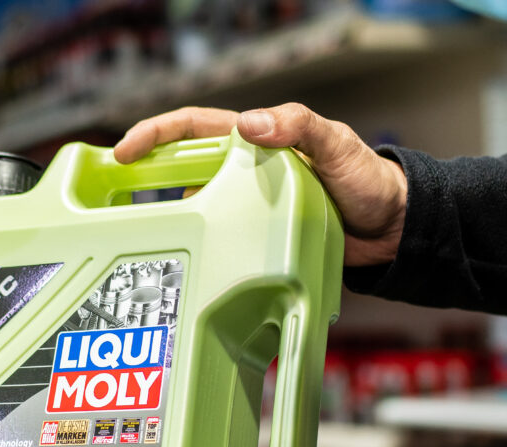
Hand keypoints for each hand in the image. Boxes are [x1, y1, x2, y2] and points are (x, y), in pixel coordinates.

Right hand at [115, 104, 407, 266]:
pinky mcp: (257, 237)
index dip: (154, 136)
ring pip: (194, 208)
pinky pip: (218, 239)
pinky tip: (183, 263)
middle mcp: (244, 172)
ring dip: (166, 218)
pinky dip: (197, 248)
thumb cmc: (368, 180)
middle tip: (113, 200)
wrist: (393, 230)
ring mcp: (248, 206)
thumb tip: (248, 123)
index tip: (123, 153)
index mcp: (255, 142)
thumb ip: (298, 127)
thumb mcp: (337, 145)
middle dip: (144, 178)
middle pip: (181, 168)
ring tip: (139, 237)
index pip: (192, 128)